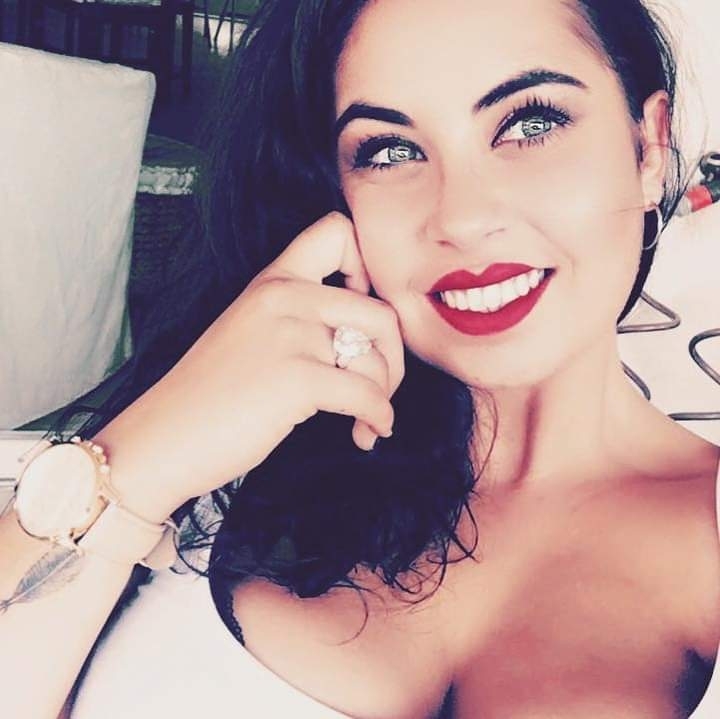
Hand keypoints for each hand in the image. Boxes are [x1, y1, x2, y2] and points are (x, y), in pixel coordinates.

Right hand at [93, 212, 404, 520]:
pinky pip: (367, 396)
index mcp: (273, 280)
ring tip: (366, 421)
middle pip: (380, 311)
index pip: (336, 231)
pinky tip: (367, 433)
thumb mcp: (250, 332)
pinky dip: (378, 419)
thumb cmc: (209, 395)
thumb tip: (363, 345)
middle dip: (393, 357)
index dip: (366, 268)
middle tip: (379, 388)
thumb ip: (298, 320)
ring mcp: (291, 336)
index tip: (359, 317)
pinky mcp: (297, 380)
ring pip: (377, 359)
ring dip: (384, 396)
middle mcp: (285, 297)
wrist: (163, 438)